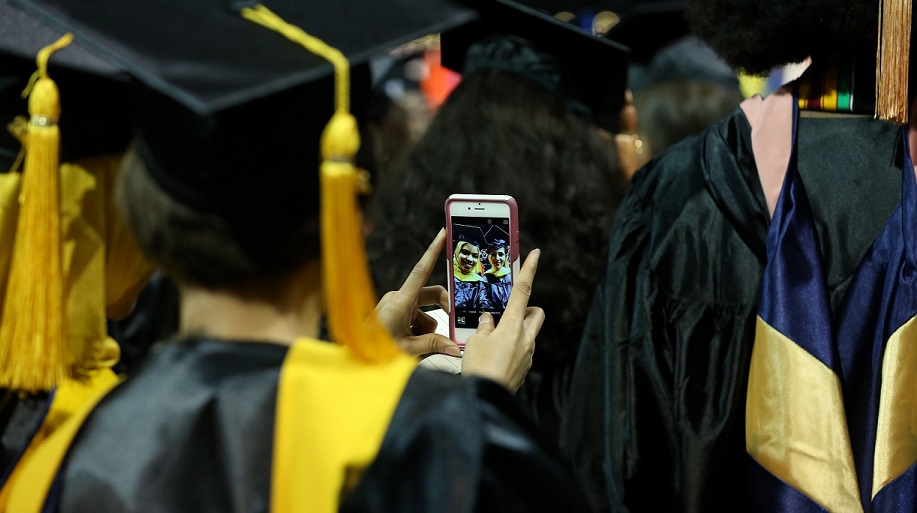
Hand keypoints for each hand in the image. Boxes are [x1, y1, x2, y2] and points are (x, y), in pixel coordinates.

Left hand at [374, 229, 461, 356]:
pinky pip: (414, 317)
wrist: (353, 358)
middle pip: (431, 296)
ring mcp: (396, 305)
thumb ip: (433, 345)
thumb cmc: (375, 351)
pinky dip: (417, 331)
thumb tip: (455, 347)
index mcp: (402, 301)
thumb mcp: (408, 350)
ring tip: (415, 346)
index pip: (422, 270)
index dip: (434, 250)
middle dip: (442, 312)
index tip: (443, 234)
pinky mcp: (394, 312)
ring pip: (424, 312)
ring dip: (426, 329)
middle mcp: (399, 298)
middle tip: (451, 328)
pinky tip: (409, 344)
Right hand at [462, 249, 543, 392]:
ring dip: (518, 330)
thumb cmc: (480, 369)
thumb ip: (483, 328)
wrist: (486, 398)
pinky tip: (494, 356)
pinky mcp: (524, 368)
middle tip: (508, 312)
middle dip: (527, 309)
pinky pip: (523, 350)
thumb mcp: (474, 342)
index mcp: (512, 326)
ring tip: (494, 338)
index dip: (529, 270)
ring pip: (530, 333)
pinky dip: (512, 347)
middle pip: (536, 313)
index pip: (523, 291)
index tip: (536, 254)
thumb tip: (488, 321)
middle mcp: (525, 339)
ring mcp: (527, 355)